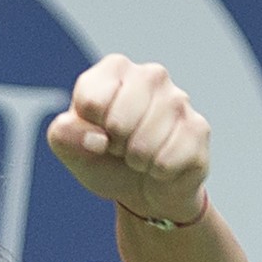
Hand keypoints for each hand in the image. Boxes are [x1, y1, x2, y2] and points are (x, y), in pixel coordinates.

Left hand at [47, 54, 209, 221]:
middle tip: (120, 148)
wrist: (144, 191)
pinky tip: (161, 165)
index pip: (91, 101)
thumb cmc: (105, 160)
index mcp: (114, 70)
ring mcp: (179, 100)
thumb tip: (92, 137)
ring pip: (145, 144)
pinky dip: (158, 173)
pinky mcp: (198, 128)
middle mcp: (151, 75)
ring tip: (140, 156)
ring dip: (137, 162)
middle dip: (114, 146)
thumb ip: (63, 135)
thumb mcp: (72, 150)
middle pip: (119, 122)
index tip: (96, 134)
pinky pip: (168, 160)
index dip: (88, 130)